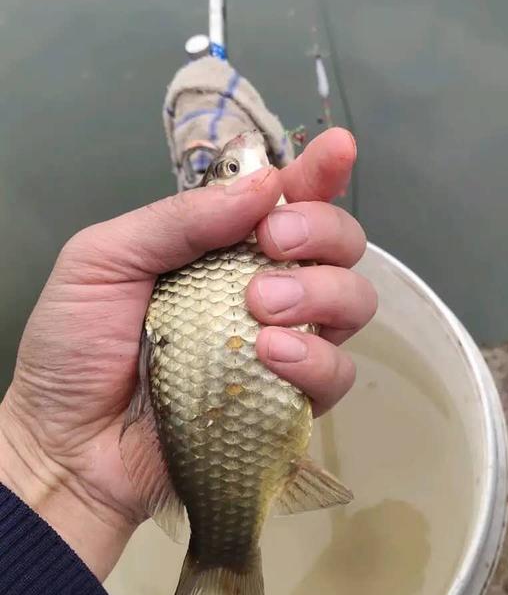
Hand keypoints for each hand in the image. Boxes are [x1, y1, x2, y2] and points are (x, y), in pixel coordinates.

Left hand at [0, 129, 375, 580]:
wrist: (69, 445)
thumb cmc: (75, 346)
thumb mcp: (104, 260)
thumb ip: (179, 220)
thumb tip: (264, 185)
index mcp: (223, 247)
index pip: (288, 199)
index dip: (320, 172)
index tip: (338, 149)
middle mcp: (265, 287)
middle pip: (340, 243)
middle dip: (321, 229)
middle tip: (274, 242)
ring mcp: (285, 345)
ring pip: (352, 301)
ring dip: (320, 291)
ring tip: (261, 307)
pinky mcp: (290, 401)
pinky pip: (338, 372)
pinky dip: (315, 359)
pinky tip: (270, 356)